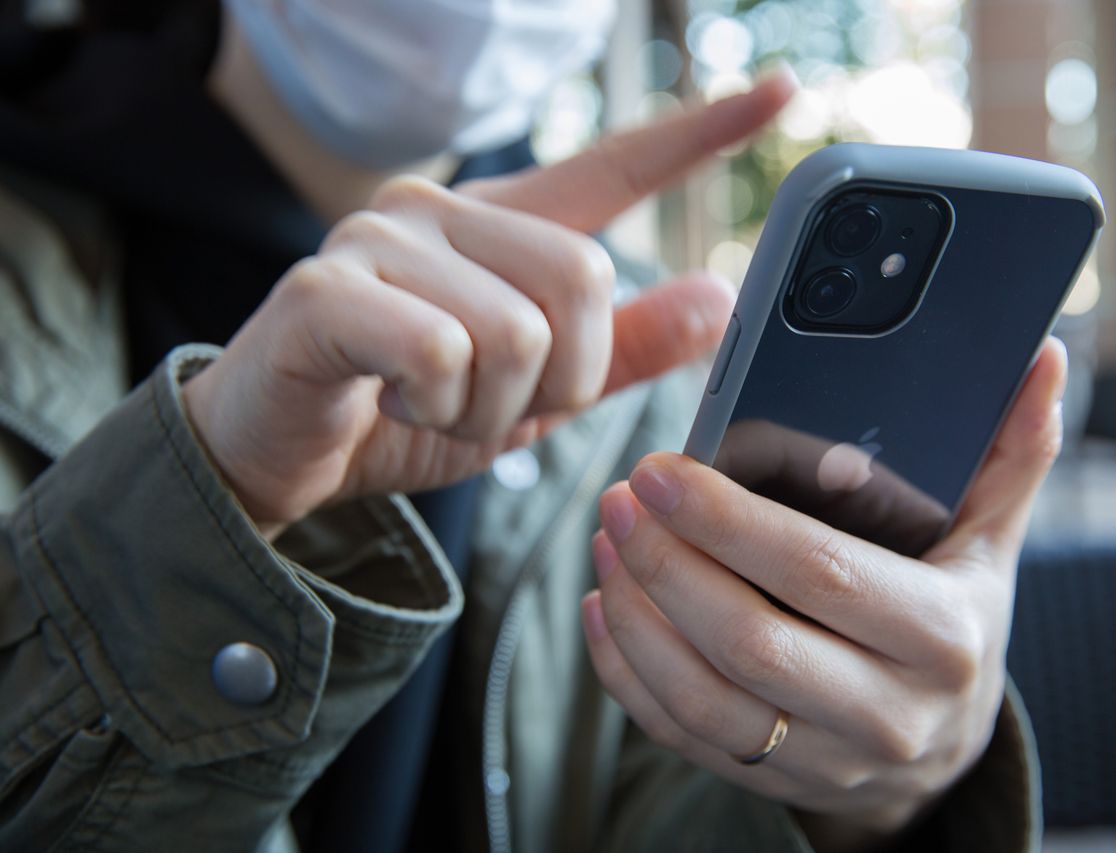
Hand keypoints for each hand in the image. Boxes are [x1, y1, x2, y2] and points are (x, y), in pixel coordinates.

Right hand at [182, 71, 796, 532]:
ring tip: (440, 407)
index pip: (615, 165)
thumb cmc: (408, 414)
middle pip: (584, 277)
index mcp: (503, 225)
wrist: (284, 455)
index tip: (783, 92)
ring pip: (516, 330)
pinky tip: (396, 404)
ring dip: (494, 407)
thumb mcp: (534, 394)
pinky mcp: (328, 287)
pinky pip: (444, 352)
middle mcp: (444, 208)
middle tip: (504, 407)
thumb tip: (720, 295)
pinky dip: (440, 407)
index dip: (701, 133)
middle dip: (563, 378)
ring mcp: (382, 238)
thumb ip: (624, 349)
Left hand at [583, 339, 1067, 850]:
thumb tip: (1041, 361)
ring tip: (605, 540)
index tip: (662, 468)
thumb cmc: (953, 619)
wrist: (942, 747)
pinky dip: (627, 673)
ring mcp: (826, 761)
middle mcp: (887, 712)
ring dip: (636, 614)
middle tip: (621, 496)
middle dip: (668, 563)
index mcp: (940, 634)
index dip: (730, 521)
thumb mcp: (988, 542)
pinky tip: (604, 608)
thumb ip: (1009, 453)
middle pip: (749, 641)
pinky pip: (680, 735)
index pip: (819, 572)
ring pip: (702, 698)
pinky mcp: (771, 782)